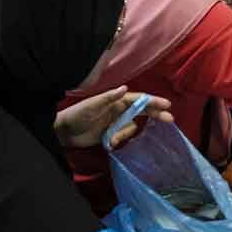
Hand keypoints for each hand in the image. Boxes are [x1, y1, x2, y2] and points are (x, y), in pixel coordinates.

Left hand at [55, 87, 173, 148]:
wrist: (63, 133)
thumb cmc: (77, 115)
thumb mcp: (93, 105)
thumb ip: (109, 97)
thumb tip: (125, 88)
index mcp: (117, 101)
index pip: (139, 99)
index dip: (153, 101)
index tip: (166, 105)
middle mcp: (119, 110)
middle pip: (142, 111)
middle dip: (155, 114)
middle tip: (169, 120)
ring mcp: (116, 122)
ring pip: (132, 127)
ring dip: (125, 134)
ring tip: (112, 139)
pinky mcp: (111, 134)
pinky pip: (123, 137)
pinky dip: (118, 140)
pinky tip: (108, 142)